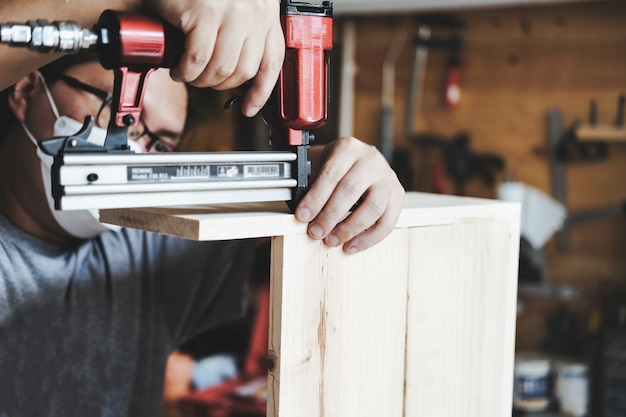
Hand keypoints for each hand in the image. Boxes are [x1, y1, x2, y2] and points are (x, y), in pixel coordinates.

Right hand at [146, 0, 284, 116]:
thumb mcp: (235, 4)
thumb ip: (243, 31)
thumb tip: (237, 71)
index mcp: (264, 13)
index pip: (271, 62)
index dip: (261, 92)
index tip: (249, 108)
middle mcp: (253, 13)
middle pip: (244, 71)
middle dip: (221, 86)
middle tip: (203, 82)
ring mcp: (230, 12)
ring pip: (221, 69)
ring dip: (201, 81)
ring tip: (188, 75)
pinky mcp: (204, 12)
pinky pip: (197, 59)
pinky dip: (185, 71)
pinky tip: (178, 68)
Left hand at [295, 137, 404, 253]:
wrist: (360, 163)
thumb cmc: (337, 168)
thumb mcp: (321, 166)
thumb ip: (311, 185)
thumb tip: (303, 213)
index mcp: (348, 148)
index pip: (331, 173)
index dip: (316, 197)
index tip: (303, 215)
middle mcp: (370, 160)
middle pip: (351, 190)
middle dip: (330, 215)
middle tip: (316, 231)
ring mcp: (387, 178)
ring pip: (372, 207)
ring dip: (350, 228)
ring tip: (332, 240)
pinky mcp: (397, 195)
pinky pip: (387, 222)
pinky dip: (368, 238)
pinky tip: (351, 245)